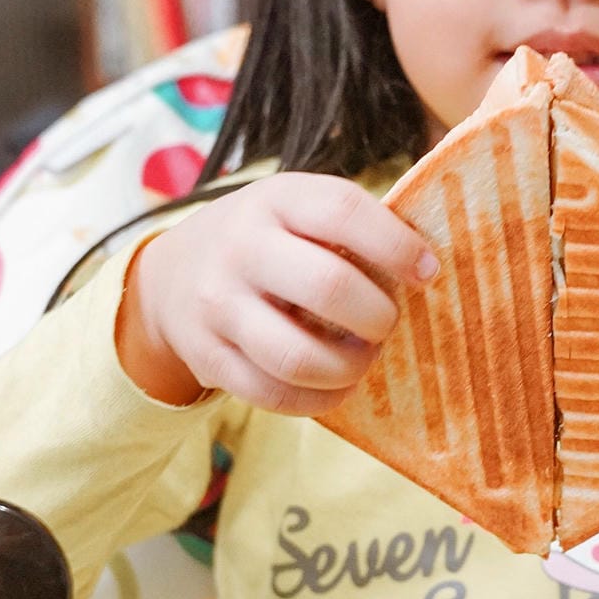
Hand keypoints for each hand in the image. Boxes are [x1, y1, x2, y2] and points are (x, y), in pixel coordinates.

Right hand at [116, 174, 438, 414]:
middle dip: (378, 316)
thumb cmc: (266, 241)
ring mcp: (219, 307)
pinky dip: (321, 399)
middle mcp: (241, 248)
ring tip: (364, 356)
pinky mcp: (209, 358)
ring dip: (351, 366)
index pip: (343, 211)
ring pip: (299, 356)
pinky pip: (276, 395)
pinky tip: (338, 382)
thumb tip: (429, 264)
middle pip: (329, 287)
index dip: (397, 245)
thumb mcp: (296, 209)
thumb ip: (352, 226)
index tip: (427, 272)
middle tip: (387, 322)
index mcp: (276, 199)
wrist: (170, 277)